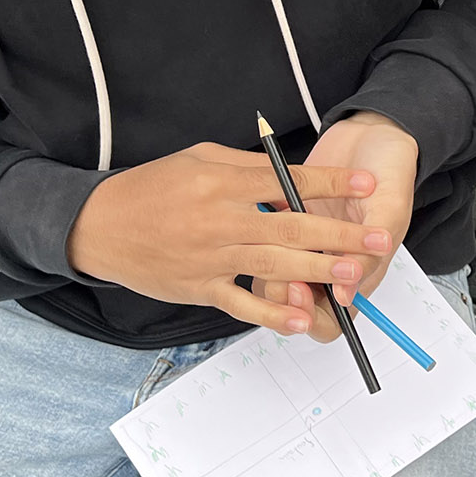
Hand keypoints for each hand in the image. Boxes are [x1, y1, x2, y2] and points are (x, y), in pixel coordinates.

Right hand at [66, 141, 387, 333]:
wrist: (99, 226)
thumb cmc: (152, 187)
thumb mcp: (197, 159)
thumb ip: (246, 168)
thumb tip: (290, 176)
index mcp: (220, 180)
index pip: (285, 181)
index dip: (328, 183)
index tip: (366, 184)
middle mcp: (218, 219)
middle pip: (289, 226)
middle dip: (337, 233)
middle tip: (376, 238)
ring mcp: (209, 257)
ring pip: (272, 264)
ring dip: (316, 271)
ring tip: (352, 274)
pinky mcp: (199, 287)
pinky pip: (241, 303)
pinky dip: (271, 313)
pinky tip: (302, 317)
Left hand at [256, 112, 418, 341]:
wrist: (373, 132)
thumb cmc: (390, 169)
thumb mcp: (389, 210)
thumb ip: (369, 253)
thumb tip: (345, 297)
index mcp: (360, 270)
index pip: (333, 320)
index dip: (314, 316)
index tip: (302, 290)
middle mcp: (330, 264)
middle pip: (299, 307)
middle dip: (286, 299)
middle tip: (281, 276)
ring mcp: (307, 246)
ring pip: (276, 281)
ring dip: (269, 273)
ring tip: (267, 247)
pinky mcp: (287, 224)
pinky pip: (264, 246)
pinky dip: (259, 241)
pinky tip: (261, 222)